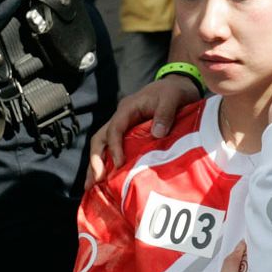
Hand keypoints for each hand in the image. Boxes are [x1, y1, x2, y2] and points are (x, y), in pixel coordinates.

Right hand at [85, 74, 200, 187]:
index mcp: (128, 108)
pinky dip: (108, 163)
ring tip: (91, 186)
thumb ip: (165, 113)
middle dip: (95, 160)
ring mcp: (124, 126)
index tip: (119, 164)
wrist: (179, 85)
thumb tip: (157, 134)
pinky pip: (114, 148)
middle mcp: (121, 118)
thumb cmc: (174, 91)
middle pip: (100, 138)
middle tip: (94, 181)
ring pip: (103, 145)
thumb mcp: (172, 97)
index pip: (114, 129)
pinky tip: (106, 180)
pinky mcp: (130, 134)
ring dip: (96, 164)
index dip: (114, 147)